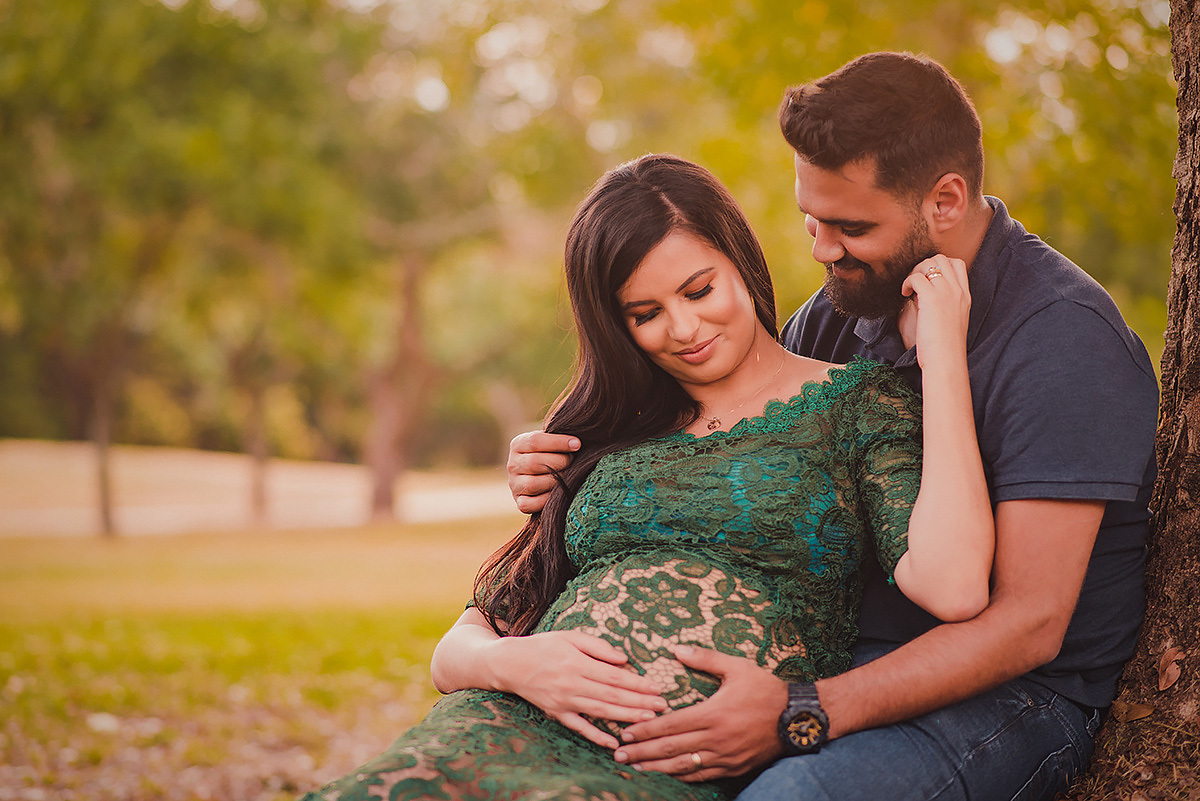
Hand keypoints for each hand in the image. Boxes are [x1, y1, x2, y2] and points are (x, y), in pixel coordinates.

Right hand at [493, 630, 666, 749]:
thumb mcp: (570, 636)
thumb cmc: (543, 646)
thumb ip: (597, 646)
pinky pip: (579, 727)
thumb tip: (623, 658)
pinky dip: (596, 736)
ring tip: (648, 720)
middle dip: (639, 702)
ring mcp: (564, 701)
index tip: (657, 688)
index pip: (614, 676)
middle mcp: (572, 684)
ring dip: (626, 717)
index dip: (637, 684)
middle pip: (612, 696)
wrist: (510, 663)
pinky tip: (613, 743)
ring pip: (600, 712)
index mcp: (577, 663)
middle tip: (662, 707)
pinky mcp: (556, 713)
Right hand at [507, 431, 580, 513]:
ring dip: (555, 481)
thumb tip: (565, 436)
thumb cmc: (553, 453)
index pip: (534, 441)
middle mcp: (512, 464)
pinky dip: (545, 500)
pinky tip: (558, 492)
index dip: (558, 442)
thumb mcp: (552, 440)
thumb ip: (557, 434)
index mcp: (518, 444)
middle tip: (573, 462)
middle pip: (535, 462)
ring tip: (568, 476)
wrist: (544, 475)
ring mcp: (515, 485)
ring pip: (532, 484)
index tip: (577, 444)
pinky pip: (529, 504)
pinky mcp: (520, 502)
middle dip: (560, 462)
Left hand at [613, 646, 786, 781]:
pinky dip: (681, 776)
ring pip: (683, 766)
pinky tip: (666, 776)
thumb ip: (705, 658)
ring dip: (656, 768)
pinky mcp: (733, 768)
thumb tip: (675, 649)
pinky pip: (702, 775)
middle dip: (642, 752)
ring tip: (635, 768)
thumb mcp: (737, 667)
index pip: (670, 725)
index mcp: (713, 714)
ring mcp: (725, 757)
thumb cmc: (766, 689)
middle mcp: (716, 739)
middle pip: (670, 749)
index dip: (645, 731)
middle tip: (618, 754)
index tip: (625, 733)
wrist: (797, 718)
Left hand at [899, 255, 970, 369]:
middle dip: (923, 265)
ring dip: (914, 272)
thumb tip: (926, 296)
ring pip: (928, 263)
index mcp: (965, 296)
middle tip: (915, 282)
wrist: (946, 360)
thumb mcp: (953, 320)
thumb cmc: (946, 347)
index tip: (927, 279)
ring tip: (909, 289)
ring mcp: (946, 292)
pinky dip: (907, 282)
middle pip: (941, 258)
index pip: (957, 264)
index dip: (939, 265)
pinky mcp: (931, 298)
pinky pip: (916, 277)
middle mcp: (957, 290)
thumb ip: (946, 305)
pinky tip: (904, 294)